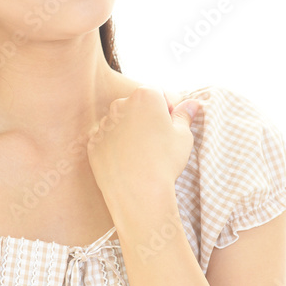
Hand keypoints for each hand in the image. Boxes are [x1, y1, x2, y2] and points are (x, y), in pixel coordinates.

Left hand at [86, 86, 201, 205]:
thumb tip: (192, 103)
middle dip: (147, 117)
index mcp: (144, 96)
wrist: (139, 193)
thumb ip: (184, 115)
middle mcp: (120, 105)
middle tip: (158, 142)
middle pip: (137, 105)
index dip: (168, 108)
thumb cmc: (165, 161)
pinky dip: (116, 147)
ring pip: (121, 122)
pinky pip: (107, 140)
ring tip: (143, 155)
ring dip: (130, 131)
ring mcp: (104, 124)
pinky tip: (128, 162)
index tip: (171, 126)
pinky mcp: (93, 143)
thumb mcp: (183, 136)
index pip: (158, 92)